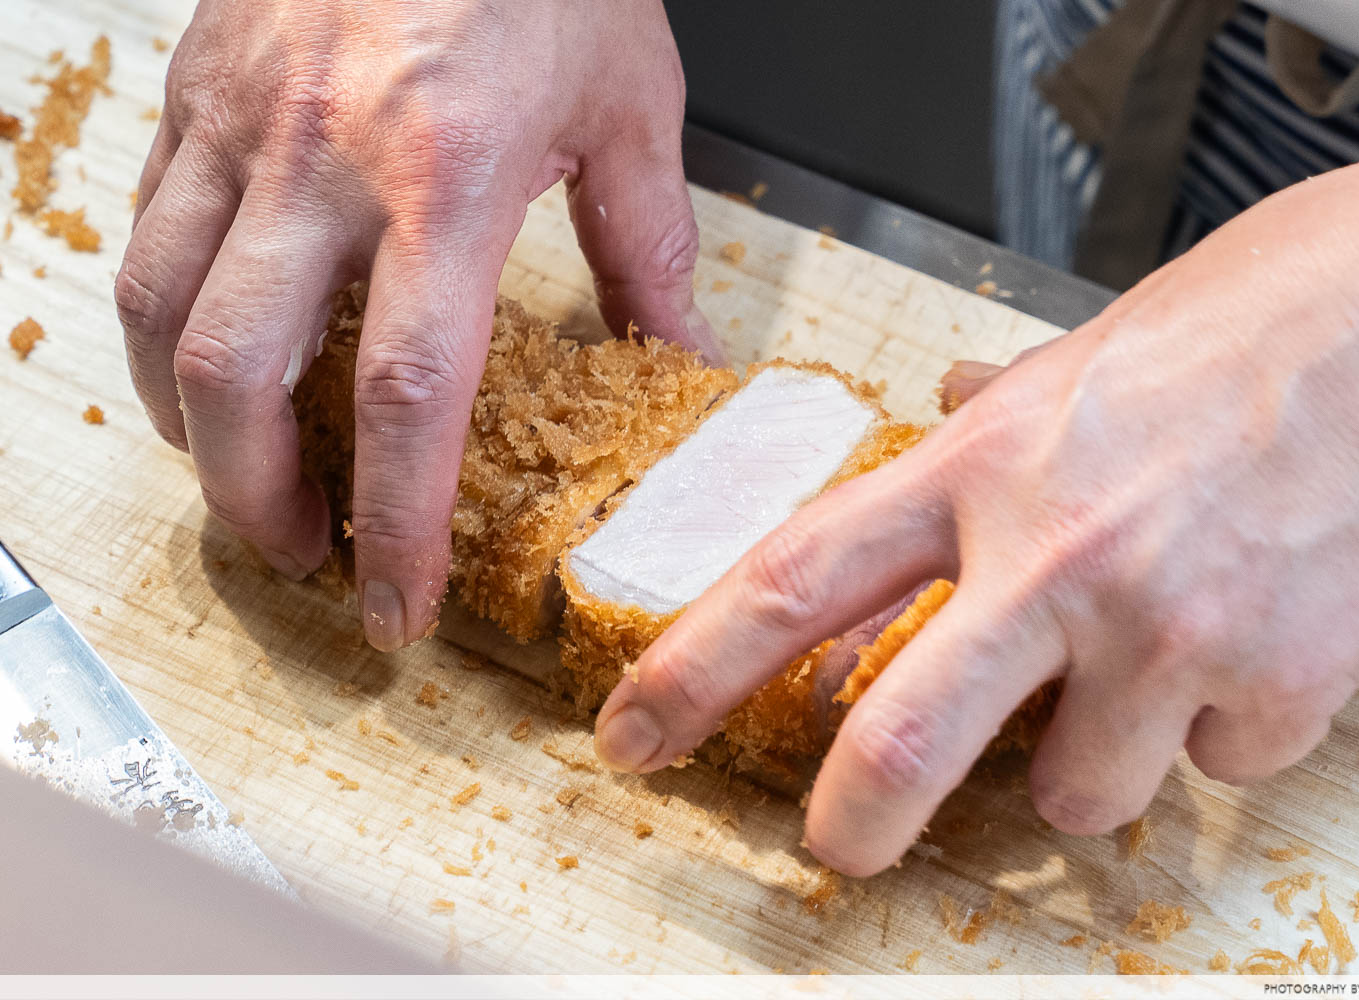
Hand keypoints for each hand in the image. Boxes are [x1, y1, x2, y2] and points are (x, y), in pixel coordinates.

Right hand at [116, 0, 720, 649]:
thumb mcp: (628, 105)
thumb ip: (647, 247)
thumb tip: (676, 355)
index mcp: (448, 175)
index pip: (409, 394)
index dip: (397, 522)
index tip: (397, 602)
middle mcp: (324, 156)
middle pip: (242, 376)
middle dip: (259, 499)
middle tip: (305, 555)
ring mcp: (240, 118)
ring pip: (161, 311)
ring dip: (191, 425)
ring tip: (246, 477)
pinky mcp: (194, 85)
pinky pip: (146, 229)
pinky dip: (162, 322)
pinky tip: (204, 358)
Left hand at [592, 103, 1358, 874]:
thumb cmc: (1269, 314)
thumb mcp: (1088, 357)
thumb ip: (1000, 429)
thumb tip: (951, 442)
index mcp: (987, 466)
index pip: (795, 583)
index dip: (692, 669)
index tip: (635, 731)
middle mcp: (1057, 557)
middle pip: (898, 742)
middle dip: (850, 824)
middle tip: (838, 848)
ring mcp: (1170, 631)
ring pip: (1079, 792)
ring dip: (1096, 758)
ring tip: (1152, 665)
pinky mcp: (1280, 684)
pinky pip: (1217, 769)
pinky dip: (1223, 729)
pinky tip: (1258, 639)